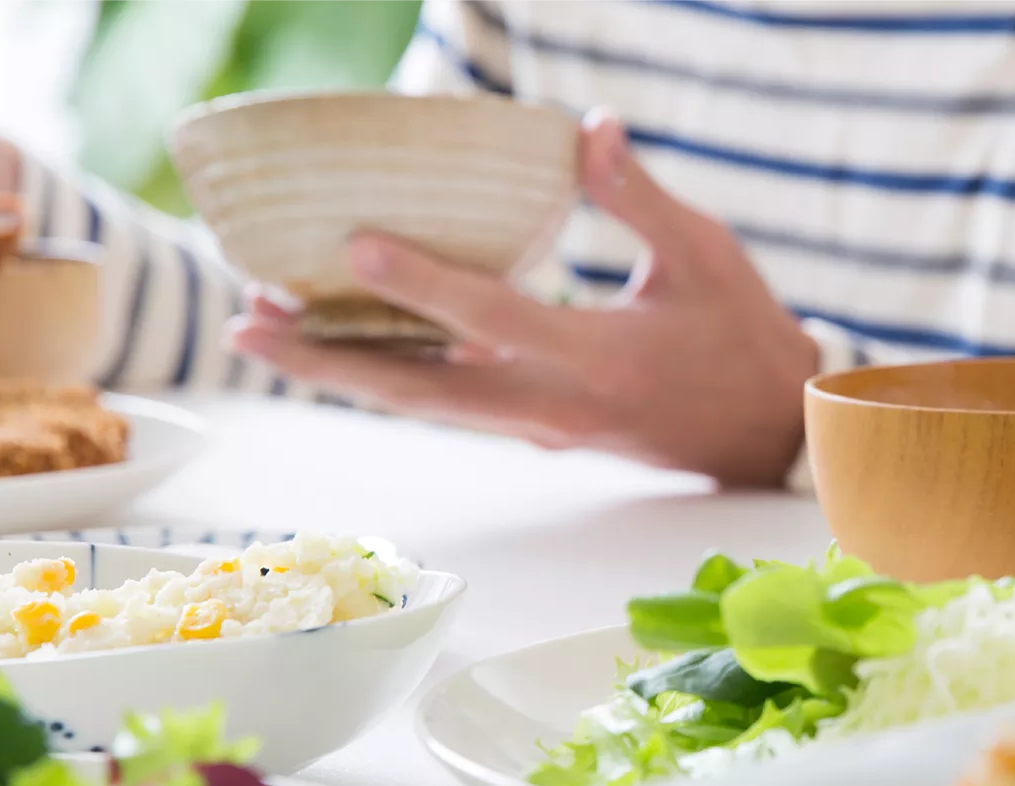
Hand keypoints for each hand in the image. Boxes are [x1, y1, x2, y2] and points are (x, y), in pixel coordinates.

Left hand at [229, 113, 817, 487]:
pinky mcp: (533, 427)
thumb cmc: (742, 334)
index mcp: (598, 360)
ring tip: (259, 332)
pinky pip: (443, 402)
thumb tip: (588, 126)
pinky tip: (333, 342)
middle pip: (422, 389)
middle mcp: (553, 406)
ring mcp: (538, 426)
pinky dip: (383, 375)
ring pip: (421, 404)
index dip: (424, 282)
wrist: (767, 431)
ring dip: (339, 371)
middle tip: (247, 324)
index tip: (356, 244)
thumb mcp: (704, 254)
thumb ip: (637, 194)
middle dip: (329, 361)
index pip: (496, 317)